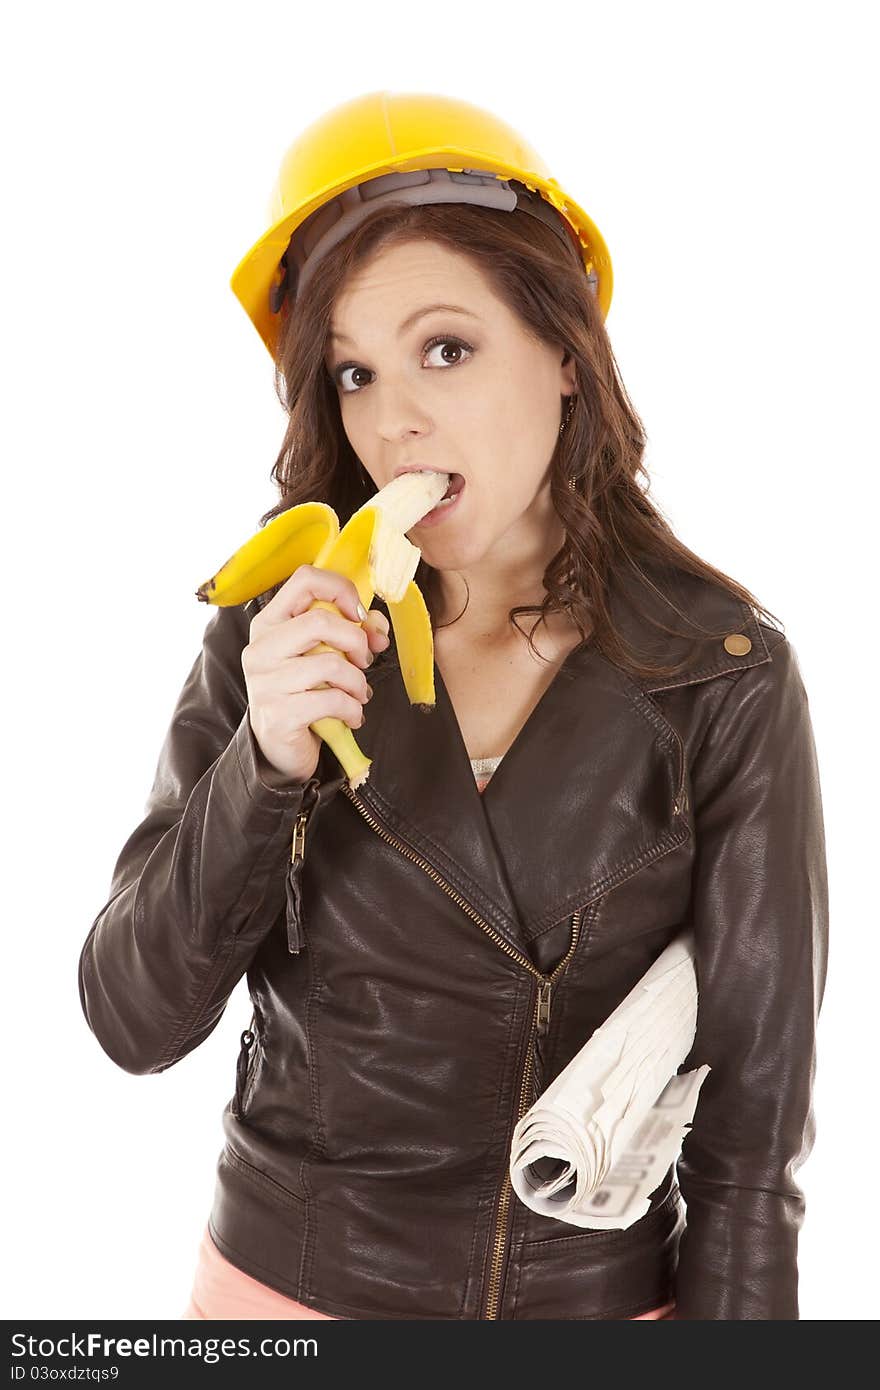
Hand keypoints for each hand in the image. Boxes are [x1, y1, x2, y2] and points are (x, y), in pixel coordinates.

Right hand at [241, 565, 389, 785]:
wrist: (278, 747)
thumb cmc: (303, 692)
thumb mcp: (321, 655)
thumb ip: (349, 632)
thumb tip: (377, 626)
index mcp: (270, 623)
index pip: (305, 580)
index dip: (341, 590)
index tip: (359, 615)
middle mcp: (261, 648)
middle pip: (320, 622)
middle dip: (356, 641)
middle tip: (365, 659)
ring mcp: (265, 682)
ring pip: (330, 663)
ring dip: (358, 681)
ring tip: (359, 694)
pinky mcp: (278, 714)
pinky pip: (331, 700)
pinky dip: (352, 709)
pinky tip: (352, 715)